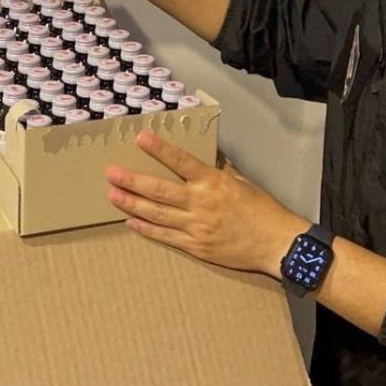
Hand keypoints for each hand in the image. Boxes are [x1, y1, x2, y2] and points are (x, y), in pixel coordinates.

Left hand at [107, 132, 307, 276]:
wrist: (275, 243)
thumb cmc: (261, 209)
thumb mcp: (242, 182)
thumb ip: (219, 171)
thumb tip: (205, 159)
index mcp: (212, 182)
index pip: (180, 161)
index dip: (159, 149)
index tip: (140, 138)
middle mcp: (200, 203)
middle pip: (159, 190)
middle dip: (132, 181)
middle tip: (111, 173)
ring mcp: (195, 226)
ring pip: (156, 214)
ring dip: (132, 203)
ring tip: (112, 195)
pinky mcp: (195, 246)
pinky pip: (165, 236)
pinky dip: (146, 229)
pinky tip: (130, 221)